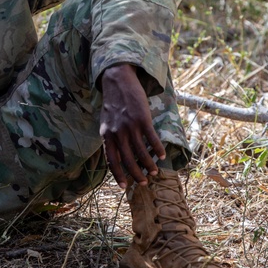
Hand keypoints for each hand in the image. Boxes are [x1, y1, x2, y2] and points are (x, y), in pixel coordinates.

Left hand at [99, 64, 165, 188]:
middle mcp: (117, 133)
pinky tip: (162, 155)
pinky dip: (157, 149)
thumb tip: (116, 157)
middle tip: (144, 182)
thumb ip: (110, 139)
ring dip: (149, 164)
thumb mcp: (105, 123)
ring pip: (141, 152)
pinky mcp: (143, 119)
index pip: (111, 161)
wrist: (117, 81)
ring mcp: (130, 126)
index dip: (118, 175)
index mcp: (106, 135)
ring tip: (154, 171)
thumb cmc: (112, 103)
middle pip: (128, 160)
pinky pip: (152, 139)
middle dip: (136, 174)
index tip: (124, 187)